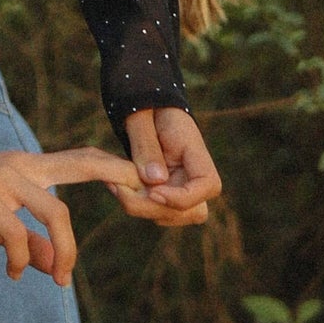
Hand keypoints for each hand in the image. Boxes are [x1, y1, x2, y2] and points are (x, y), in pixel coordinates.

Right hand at [0, 145, 145, 288]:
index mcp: (29, 167)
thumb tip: (55, 267)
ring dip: (66, 250)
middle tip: (141, 196)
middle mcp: (21, 166)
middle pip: (81, 164)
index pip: (80, 160)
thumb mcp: (0, 223)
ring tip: (63, 279)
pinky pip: (15, 233)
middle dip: (116, 174)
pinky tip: (16, 274)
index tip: (141, 183)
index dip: (113, 168)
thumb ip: (30, 242)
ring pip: (55, 211)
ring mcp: (2, 178)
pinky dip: (21, 259)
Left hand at [113, 106, 220, 227]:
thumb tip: (155, 181)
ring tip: (114, 185)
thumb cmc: (146, 107)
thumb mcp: (141, 117)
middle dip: (155, 208)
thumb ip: (146, 146)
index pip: (209, 185)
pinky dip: (136, 205)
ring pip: (173, 216)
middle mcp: (193, 174)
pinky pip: (156, 211)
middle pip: (193, 211)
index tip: (154, 191)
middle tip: (121, 188)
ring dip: (142, 208)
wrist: (145, 108)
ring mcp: (181, 186)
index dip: (184, 197)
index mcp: (195, 151)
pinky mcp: (165, 192)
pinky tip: (117, 187)